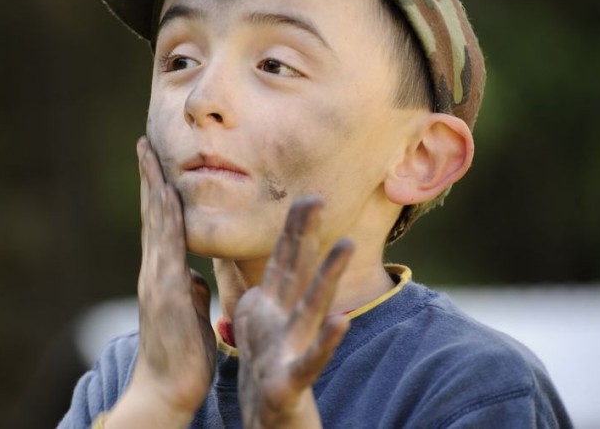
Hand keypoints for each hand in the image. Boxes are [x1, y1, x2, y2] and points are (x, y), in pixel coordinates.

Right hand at [124, 136, 215, 421]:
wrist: (165, 391)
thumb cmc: (181, 356)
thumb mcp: (191, 314)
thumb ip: (190, 289)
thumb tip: (195, 275)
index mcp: (163, 275)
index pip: (160, 224)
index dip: (157, 192)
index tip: (155, 162)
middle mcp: (155, 270)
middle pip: (151, 215)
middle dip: (148, 177)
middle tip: (143, 143)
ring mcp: (157, 279)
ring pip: (155, 222)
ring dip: (151, 185)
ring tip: (147, 154)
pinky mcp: (166, 291)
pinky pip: (167, 245)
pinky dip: (164, 217)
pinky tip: (165, 193)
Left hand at [234, 196, 352, 428]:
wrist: (266, 423)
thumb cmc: (266, 373)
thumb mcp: (256, 327)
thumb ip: (258, 299)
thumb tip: (254, 276)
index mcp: (271, 309)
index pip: (283, 260)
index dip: (291, 227)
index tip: (302, 193)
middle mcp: (286, 323)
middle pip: (297, 273)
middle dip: (306, 235)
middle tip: (317, 197)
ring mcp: (291, 350)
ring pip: (311, 309)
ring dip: (327, 276)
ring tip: (345, 243)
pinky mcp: (291, 382)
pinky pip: (310, 361)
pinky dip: (325, 342)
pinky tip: (341, 322)